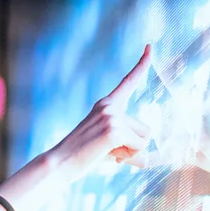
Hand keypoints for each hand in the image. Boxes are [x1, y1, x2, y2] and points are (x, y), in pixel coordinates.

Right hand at [35, 46, 154, 183]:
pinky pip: (138, 148)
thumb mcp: (107, 145)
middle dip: (134, 146)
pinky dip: (128, 158)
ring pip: (144, 140)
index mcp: (106, 104)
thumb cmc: (82, 157)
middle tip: (108, 151)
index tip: (150, 46)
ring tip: (106, 153)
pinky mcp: (114, 130)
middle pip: (146, 129)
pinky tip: (108, 156)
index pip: (129, 81)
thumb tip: (148, 161)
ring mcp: (111, 116)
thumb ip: (127, 146)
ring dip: (131, 152)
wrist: (59, 164)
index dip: (142, 64)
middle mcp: (109, 106)